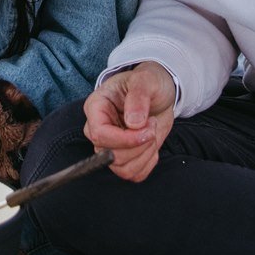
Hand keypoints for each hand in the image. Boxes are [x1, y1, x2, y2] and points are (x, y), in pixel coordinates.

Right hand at [83, 63, 175, 181]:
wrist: (158, 93)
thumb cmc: (148, 82)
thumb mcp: (146, 80)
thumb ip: (138, 97)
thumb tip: (133, 122)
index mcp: (96, 108)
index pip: (100, 135)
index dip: (124, 139)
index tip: (147, 131)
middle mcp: (99, 129)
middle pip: (111, 155)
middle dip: (139, 145)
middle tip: (152, 124)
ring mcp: (110, 145)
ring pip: (122, 168)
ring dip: (145, 154)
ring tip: (152, 131)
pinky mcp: (125, 157)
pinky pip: (134, 173)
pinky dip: (148, 163)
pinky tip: (152, 145)